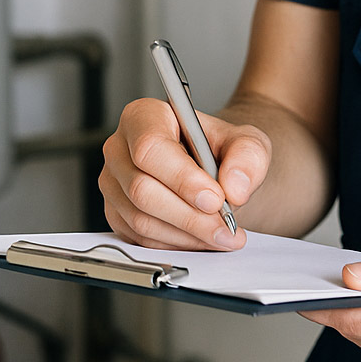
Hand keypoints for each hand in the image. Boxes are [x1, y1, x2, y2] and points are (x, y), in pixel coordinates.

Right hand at [100, 98, 271, 249]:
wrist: (212, 167)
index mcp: (144, 117)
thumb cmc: (220, 148)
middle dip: (189, 216)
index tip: (215, 199)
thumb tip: (234, 188)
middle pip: (142, 189)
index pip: (150, 148)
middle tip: (226, 228)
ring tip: (221, 235)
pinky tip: (201, 239)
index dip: (182, 179)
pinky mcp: (116, 213)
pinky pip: (140, 238)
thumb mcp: (246, 142)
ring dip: (186, 235)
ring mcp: (112, 183)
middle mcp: (120, 148)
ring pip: (140, 219)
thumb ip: (247, 157)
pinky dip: (175, 244)